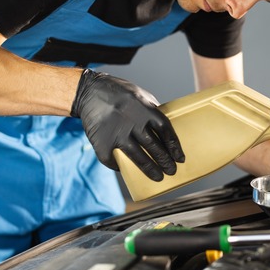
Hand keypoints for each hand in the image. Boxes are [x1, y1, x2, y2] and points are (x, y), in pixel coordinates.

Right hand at [70, 69, 184, 180]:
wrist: (89, 92)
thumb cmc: (120, 94)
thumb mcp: (140, 96)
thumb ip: (152, 111)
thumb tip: (164, 130)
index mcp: (145, 109)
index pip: (165, 131)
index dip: (174, 146)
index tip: (180, 158)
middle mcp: (132, 121)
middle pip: (154, 146)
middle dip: (164, 161)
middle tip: (171, 171)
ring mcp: (117, 133)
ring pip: (137, 157)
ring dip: (150, 169)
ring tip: (158, 177)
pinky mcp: (102, 142)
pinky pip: (114, 160)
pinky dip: (121, 167)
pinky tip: (128, 171)